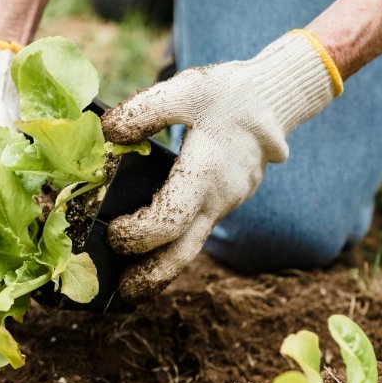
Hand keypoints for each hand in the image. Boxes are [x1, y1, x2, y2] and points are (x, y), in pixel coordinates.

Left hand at [101, 31, 341, 301]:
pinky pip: (196, 233)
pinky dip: (172, 248)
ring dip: (160, 270)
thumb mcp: (185, 89)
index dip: (139, 232)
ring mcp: (224, 204)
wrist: (274, 99)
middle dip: (151, 277)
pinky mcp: (222, 202)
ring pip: (191, 247)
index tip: (112, 229)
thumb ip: (145, 110)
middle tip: (118, 294)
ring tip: (126, 288)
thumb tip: (107, 133)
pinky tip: (148, 255)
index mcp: (208, 174)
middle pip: (184, 252)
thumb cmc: (228, 93)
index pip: (171, 220)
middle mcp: (219, 199)